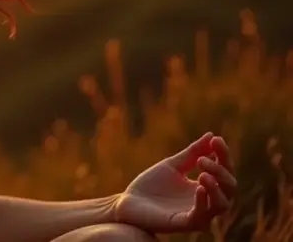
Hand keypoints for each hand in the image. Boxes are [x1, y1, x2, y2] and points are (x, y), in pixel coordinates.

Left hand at [113, 132, 236, 232]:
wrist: (129, 202)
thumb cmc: (151, 185)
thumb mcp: (173, 165)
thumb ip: (192, 153)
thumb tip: (212, 135)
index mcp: (205, 186)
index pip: (225, 170)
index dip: (224, 155)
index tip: (217, 139)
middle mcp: (207, 202)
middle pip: (229, 187)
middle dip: (220, 170)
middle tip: (201, 160)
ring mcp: (198, 214)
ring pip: (222, 204)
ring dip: (216, 187)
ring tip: (203, 173)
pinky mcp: (185, 223)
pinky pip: (201, 216)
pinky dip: (203, 202)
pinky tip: (198, 187)